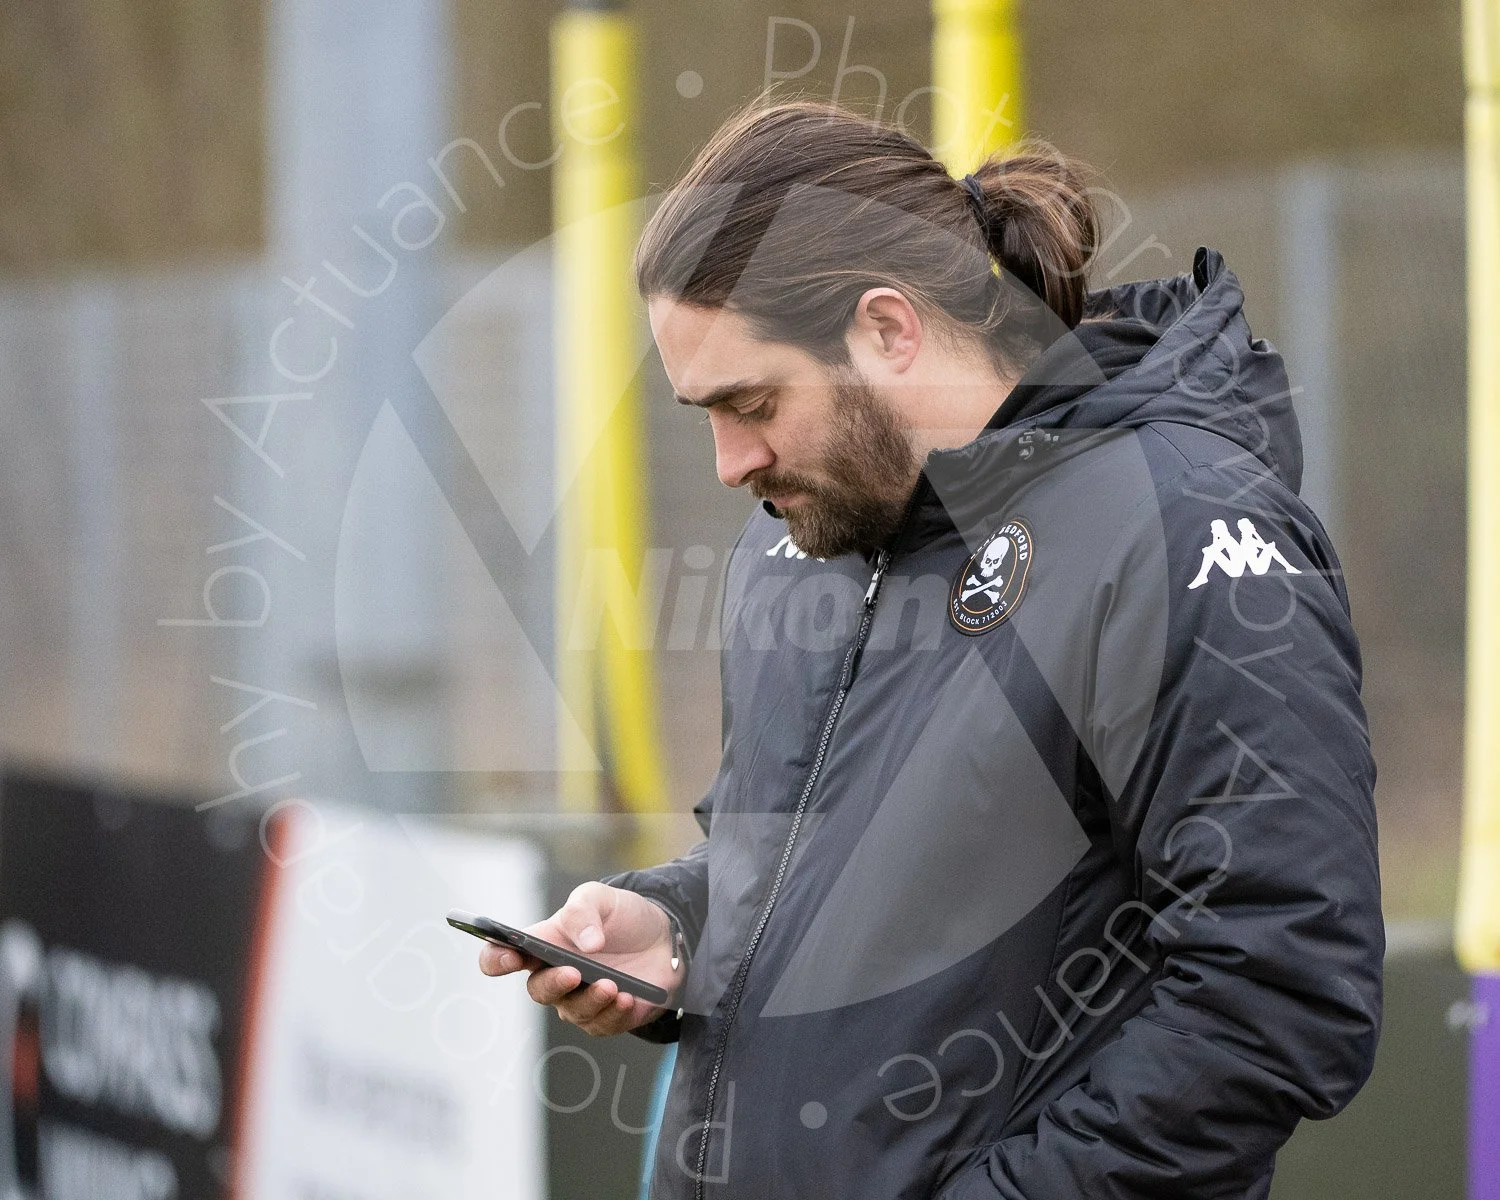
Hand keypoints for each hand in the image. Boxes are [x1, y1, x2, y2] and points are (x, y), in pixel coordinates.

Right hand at [478, 882, 684, 1035]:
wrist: (667, 939)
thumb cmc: (623, 917)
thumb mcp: (602, 897)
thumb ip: (583, 910)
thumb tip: (586, 943)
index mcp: (543, 944)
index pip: (501, 956)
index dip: (496, 959)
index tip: (510, 956)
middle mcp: (554, 975)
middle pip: (538, 990)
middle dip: (553, 983)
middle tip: (573, 972)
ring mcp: (578, 999)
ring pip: (571, 1011)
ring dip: (591, 999)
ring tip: (612, 985)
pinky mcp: (605, 1017)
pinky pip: (600, 1024)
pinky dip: (613, 1013)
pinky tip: (628, 998)